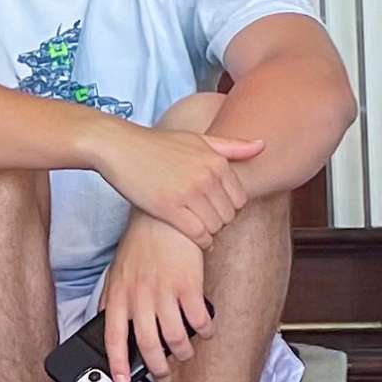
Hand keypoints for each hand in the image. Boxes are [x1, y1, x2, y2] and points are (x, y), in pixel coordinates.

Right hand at [97, 122, 264, 250]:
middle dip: (219, 222)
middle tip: (203, 221)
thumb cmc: (157, 144)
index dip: (228, 209)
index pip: (240, 199)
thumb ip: (231, 146)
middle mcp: (207, 177)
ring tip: (196, 228)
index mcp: (217, 161)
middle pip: (229, 215)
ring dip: (208, 233)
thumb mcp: (197, 139)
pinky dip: (199, 241)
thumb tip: (263, 145)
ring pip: (215, 227)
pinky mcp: (169, 207)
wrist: (119, 147)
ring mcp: (189, 193)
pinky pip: (197, 234)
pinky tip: (192, 238)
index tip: (213, 210)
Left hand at [100, 214, 213, 381]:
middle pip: (147, 344)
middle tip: (162, 376)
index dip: (116, 364)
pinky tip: (205, 331)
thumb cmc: (139, 245)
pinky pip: (198, 318)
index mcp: (118, 296)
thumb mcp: (116, 272)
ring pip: (174, 337)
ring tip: (184, 354)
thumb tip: (103, 325)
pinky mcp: (188, 285)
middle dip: (156, 367)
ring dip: (182, 353)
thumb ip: (111, 299)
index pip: (112, 338)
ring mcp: (164, 292)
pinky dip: (204, 330)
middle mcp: (139, 297)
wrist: (164, 217)